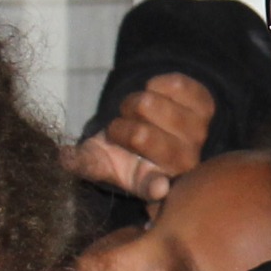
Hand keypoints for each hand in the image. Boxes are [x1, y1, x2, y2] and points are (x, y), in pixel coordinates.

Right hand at [65, 71, 216, 201]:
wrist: (157, 122)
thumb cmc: (125, 149)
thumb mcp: (101, 159)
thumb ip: (84, 162)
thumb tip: (64, 157)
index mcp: (153, 182)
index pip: (153, 186)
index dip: (154, 185)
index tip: (158, 186)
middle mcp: (182, 162)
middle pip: (139, 135)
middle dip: (119, 124)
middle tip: (122, 128)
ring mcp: (197, 133)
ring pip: (149, 104)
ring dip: (135, 103)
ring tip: (140, 114)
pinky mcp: (206, 106)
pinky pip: (172, 84)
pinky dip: (156, 84)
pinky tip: (160, 97)